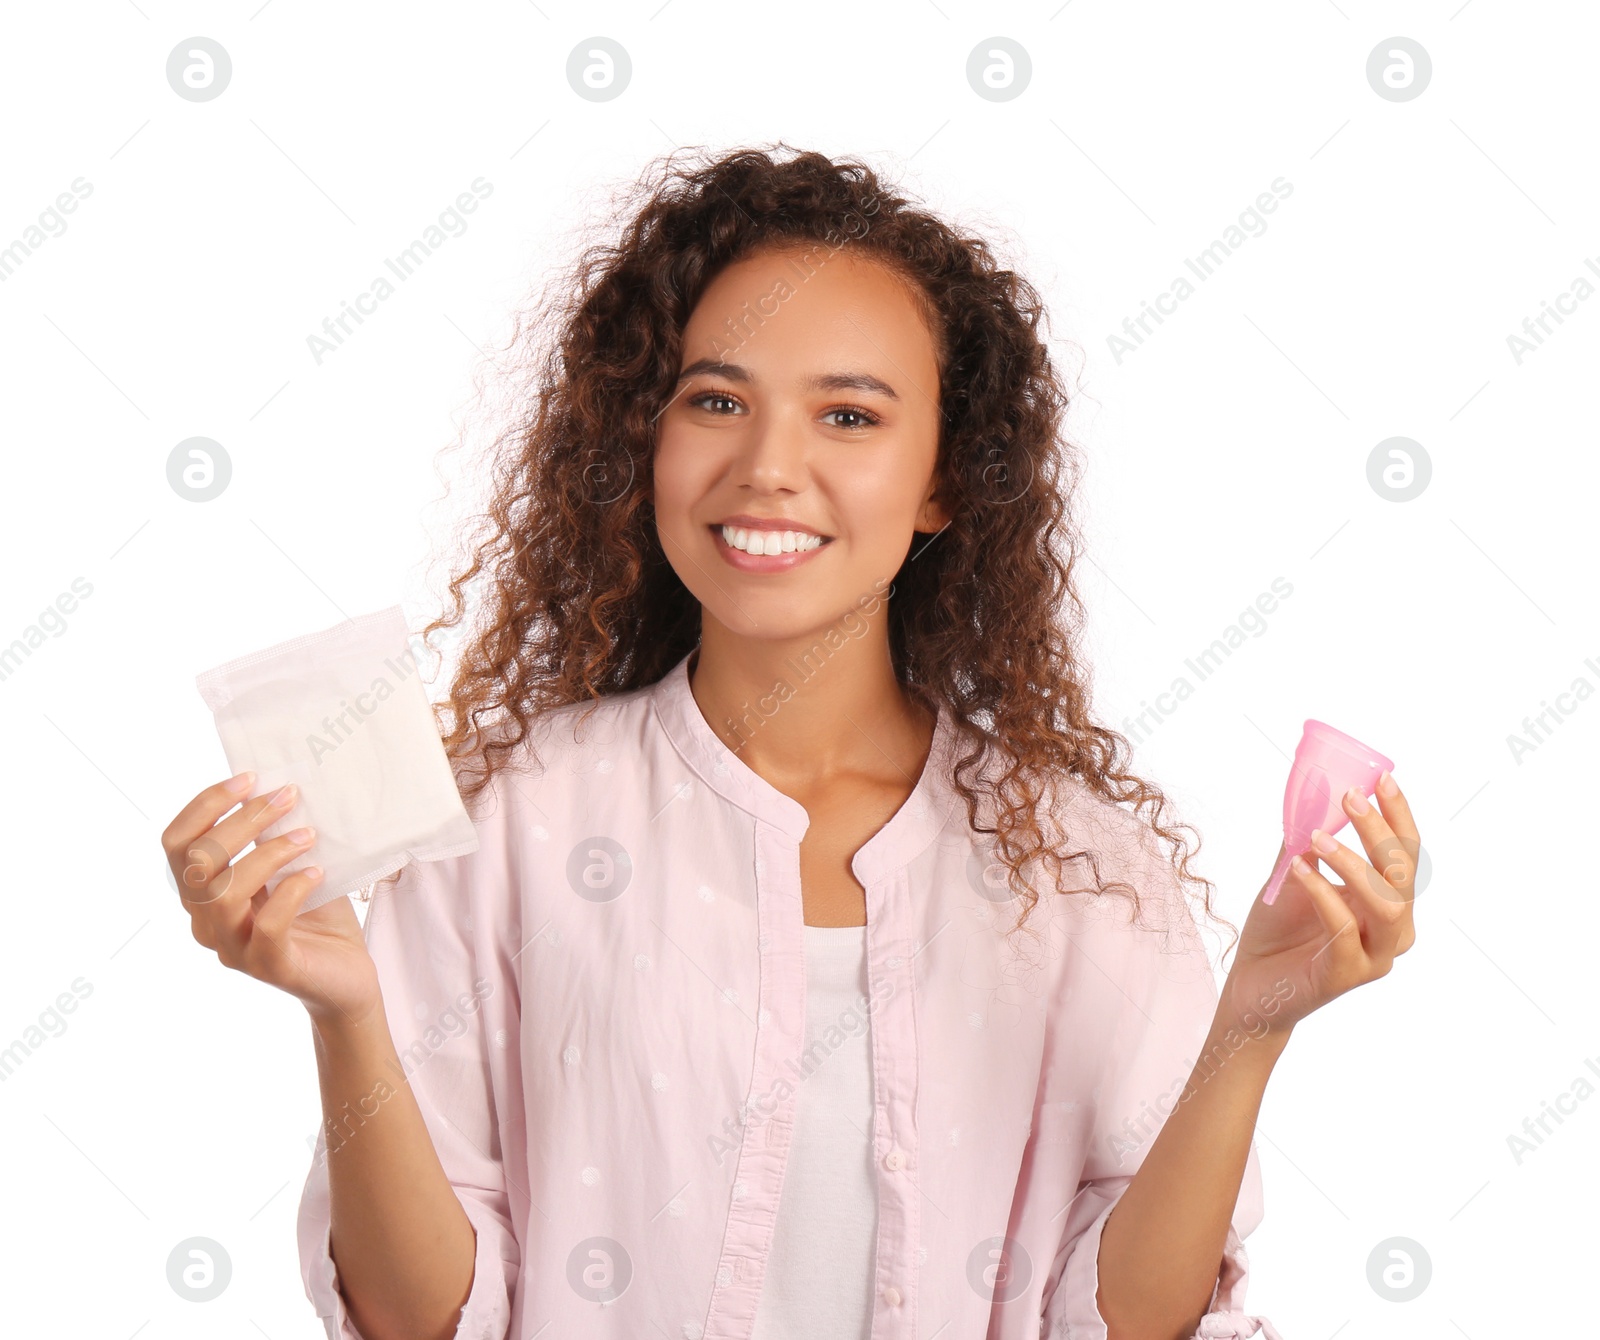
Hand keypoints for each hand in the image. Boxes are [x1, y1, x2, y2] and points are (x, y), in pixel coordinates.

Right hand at [162, 773, 382, 1028]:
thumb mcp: (290, 866)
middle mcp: (206, 922)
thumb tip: (277, 785)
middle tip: (288, 796)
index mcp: (203, 893)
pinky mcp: (269, 967)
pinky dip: (291, 891)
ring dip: (268, 853)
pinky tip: (316, 873)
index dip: (205, 805)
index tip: (249, 778)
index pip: (177, 844)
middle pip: (198, 863)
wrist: (346, 974)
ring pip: (224, 894)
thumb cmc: (316, 914)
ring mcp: (234, 947)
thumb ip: (273, 836)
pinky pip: (266, 926)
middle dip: (243, 820)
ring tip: (308, 836)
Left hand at [1221, 771, 1419, 1035]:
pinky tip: (1299, 872)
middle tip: (1350, 798)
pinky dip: (1323, 895)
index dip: (1398, 815)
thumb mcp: (1292, 874)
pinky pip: (1345, 931)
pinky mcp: (1347, 976)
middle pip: (1403, 874)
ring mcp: (1374, 955)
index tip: (1383, 778)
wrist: (1251, 983)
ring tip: (1318, 837)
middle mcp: (1391, 929)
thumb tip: (1310, 791)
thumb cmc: (1278, 929)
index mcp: (1386, 901)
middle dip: (1379, 831)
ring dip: (1354, 865)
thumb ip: (1305, 840)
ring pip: (1387, 905)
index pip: (1406, 853)